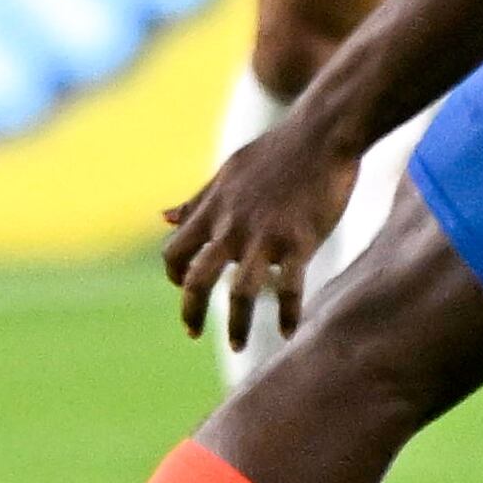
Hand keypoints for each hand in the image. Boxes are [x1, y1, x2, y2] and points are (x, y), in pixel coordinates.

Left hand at [161, 114, 362, 344]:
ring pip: (240, 292)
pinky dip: (288, 315)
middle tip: (191, 334)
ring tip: (238, 348)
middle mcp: (231, 226)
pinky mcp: (299, 241)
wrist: (320, 134)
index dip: (173, 275)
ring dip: (236, 326)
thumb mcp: (226, 173)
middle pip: (197, 278)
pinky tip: (289, 333)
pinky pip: (289, 288)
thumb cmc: (275, 153)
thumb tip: (162, 218)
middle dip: (190, 312)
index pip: (175, 251)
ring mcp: (265, 236)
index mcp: (212, 210)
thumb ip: (196, 202)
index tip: (182, 291)